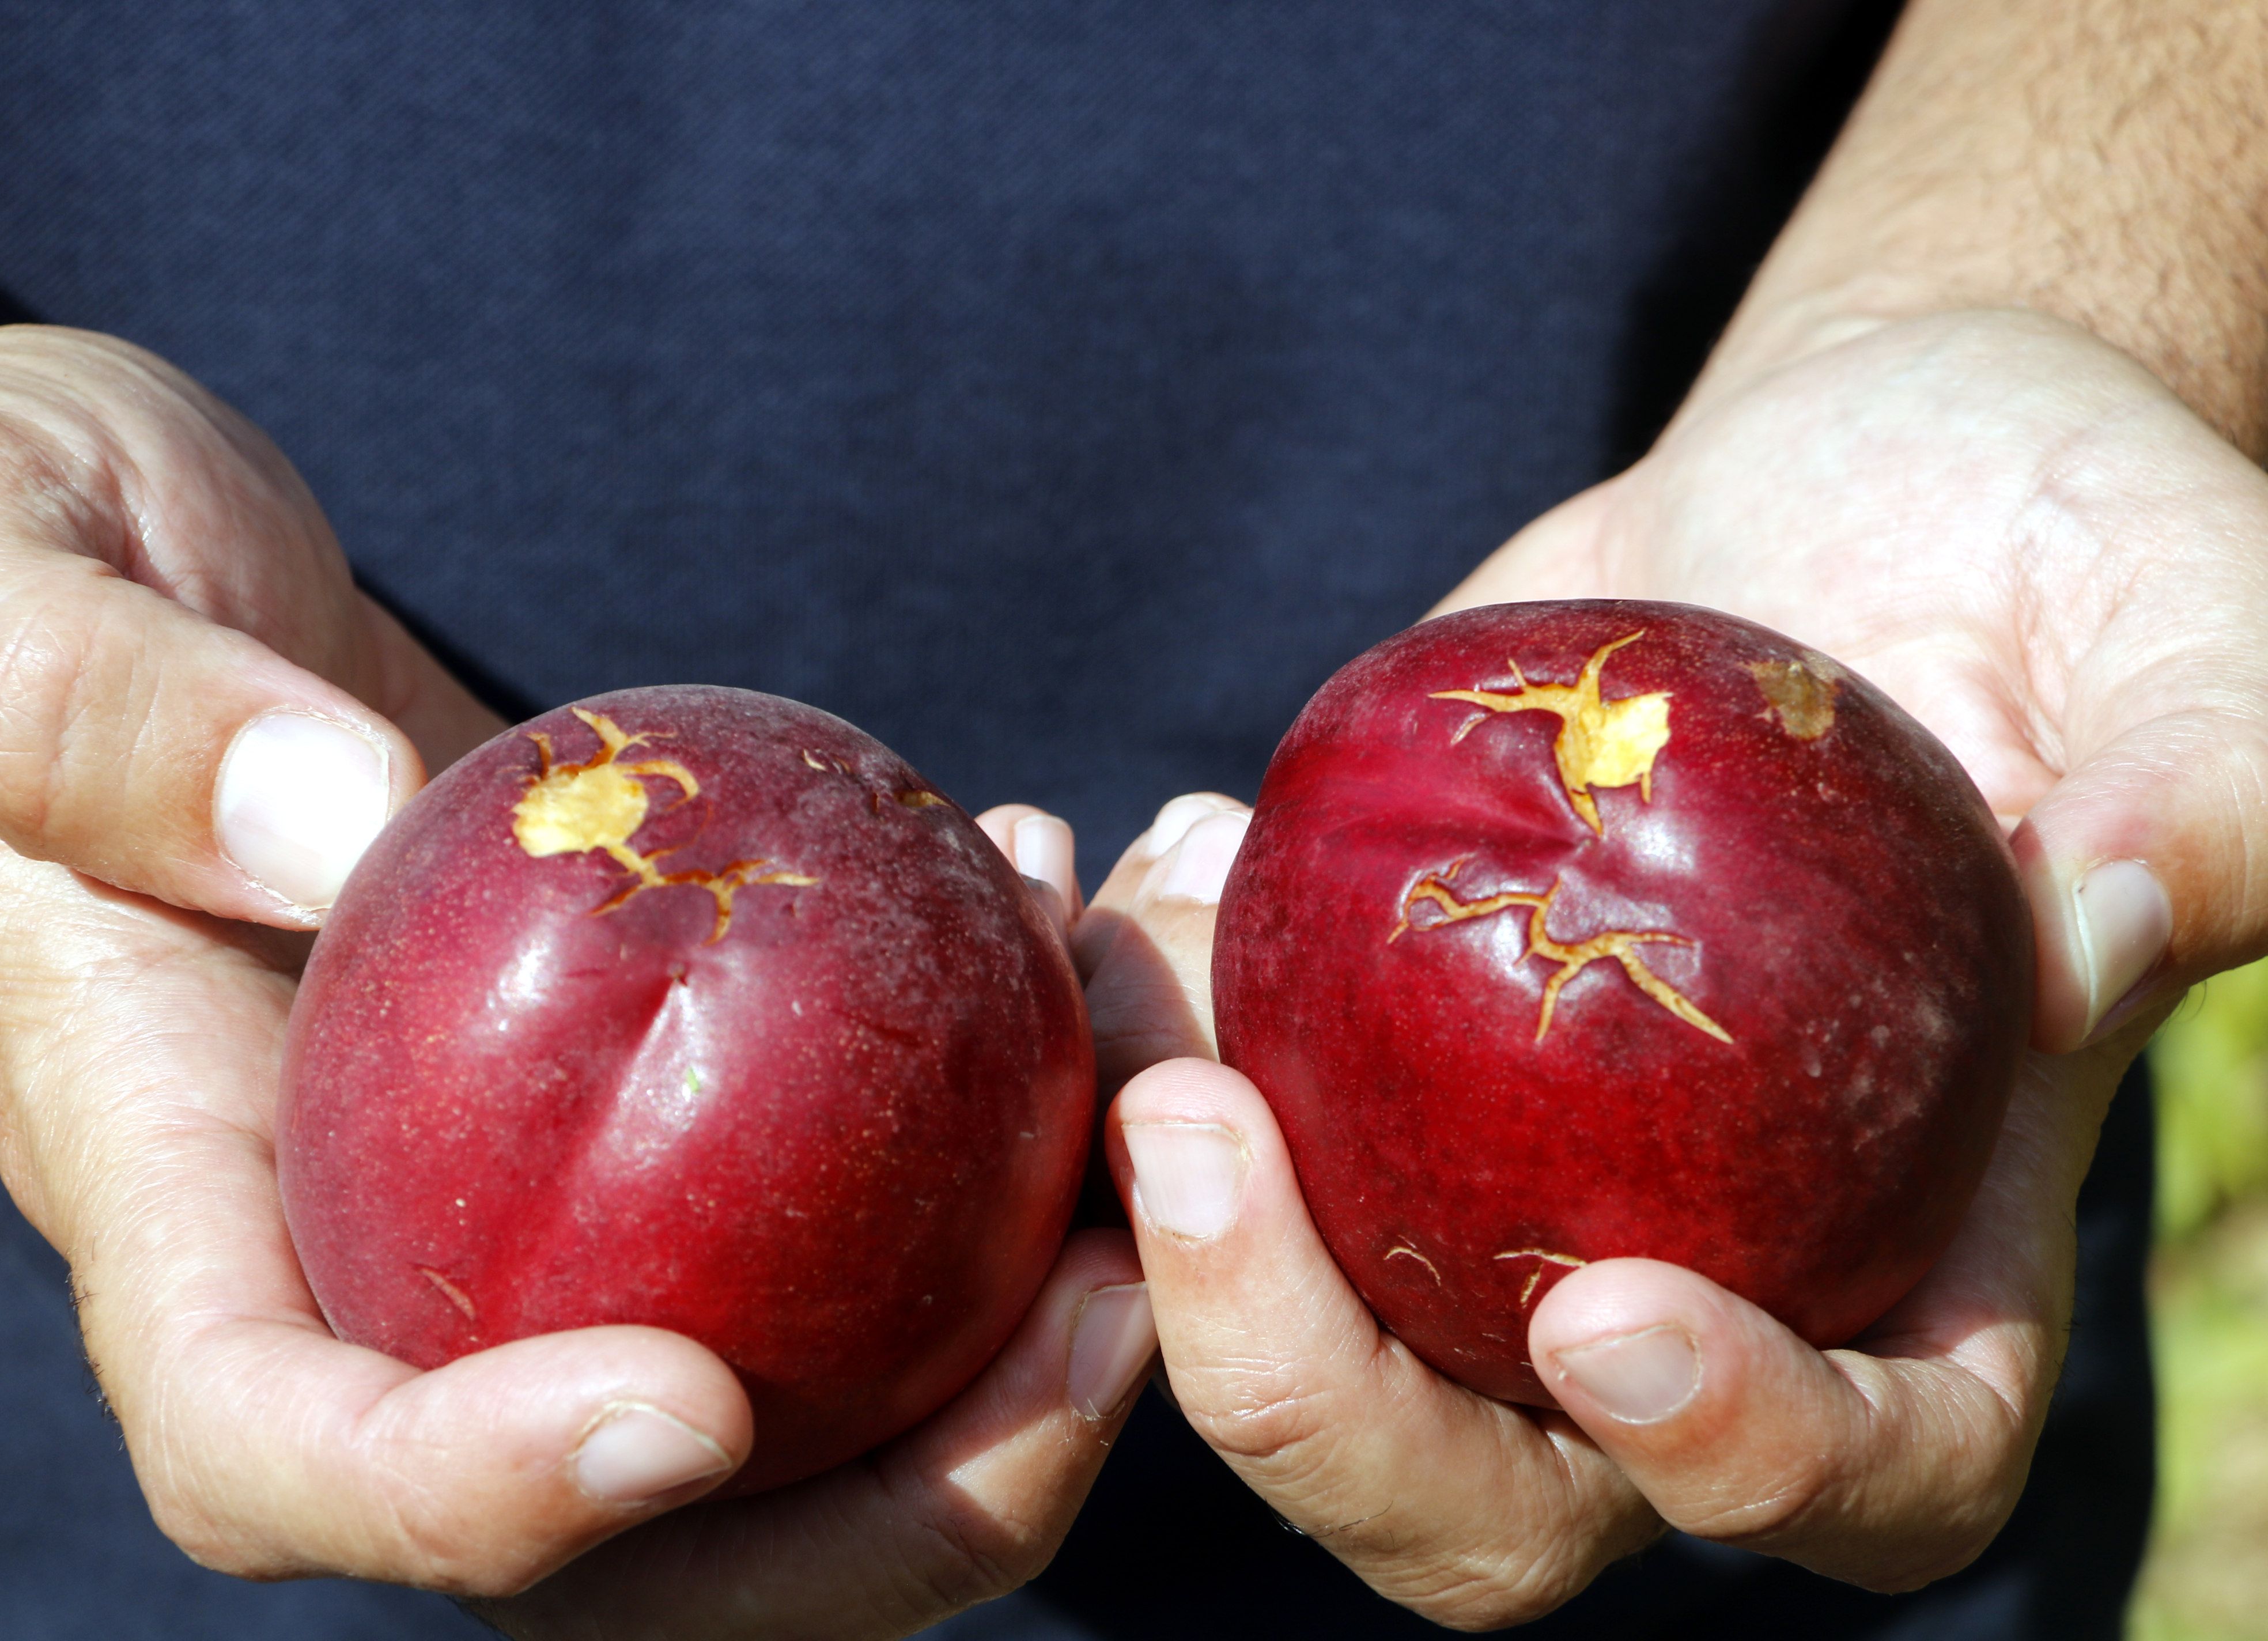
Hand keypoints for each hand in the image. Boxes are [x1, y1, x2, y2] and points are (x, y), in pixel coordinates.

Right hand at [0, 326, 1151, 1632]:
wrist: (89, 548)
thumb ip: (97, 711)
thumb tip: (335, 826)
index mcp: (157, 1182)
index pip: (287, 1451)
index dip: (479, 1501)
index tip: (688, 1402)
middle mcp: (349, 1235)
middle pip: (609, 1525)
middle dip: (870, 1503)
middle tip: (1096, 1322)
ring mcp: (499, 1176)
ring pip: (774, 1378)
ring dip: (999, 1318)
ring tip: (1150, 1098)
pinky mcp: (615, 1075)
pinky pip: (813, 1171)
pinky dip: (972, 1103)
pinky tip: (1049, 898)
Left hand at [1079, 309, 2262, 1622]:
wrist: (1857, 475)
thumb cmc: (2072, 556)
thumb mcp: (2202, 640)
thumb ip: (2198, 800)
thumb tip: (2074, 931)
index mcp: (1933, 1265)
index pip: (1863, 1476)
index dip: (1735, 1459)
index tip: (1601, 1314)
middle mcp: (1700, 1266)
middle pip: (1486, 1481)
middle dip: (1303, 1385)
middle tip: (1197, 1135)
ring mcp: (1508, 1175)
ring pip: (1294, 1323)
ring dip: (1154, 1193)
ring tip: (1137, 939)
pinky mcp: (1381, 1046)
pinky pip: (1217, 1121)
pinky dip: (1144, 1021)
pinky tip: (1153, 851)